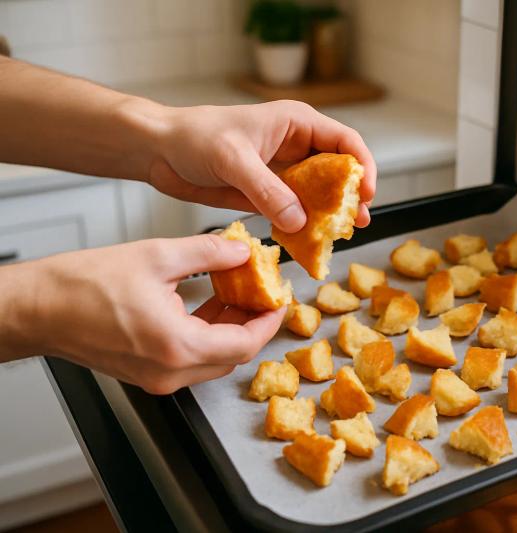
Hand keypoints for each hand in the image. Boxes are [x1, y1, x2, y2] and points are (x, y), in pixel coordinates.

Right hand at [1, 234, 282, 393]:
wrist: (37, 308)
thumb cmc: (81, 286)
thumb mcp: (156, 256)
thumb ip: (208, 252)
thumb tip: (240, 250)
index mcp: (177, 345)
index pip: (245, 344)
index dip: (269, 322)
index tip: (279, 301)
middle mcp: (170, 371)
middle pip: (232, 356)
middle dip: (252, 324)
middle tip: (261, 294)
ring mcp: (157, 378)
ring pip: (213, 360)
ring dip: (229, 330)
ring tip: (235, 295)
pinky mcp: (146, 374)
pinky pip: (190, 360)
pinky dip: (206, 336)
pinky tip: (208, 307)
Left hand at [146, 100, 376, 232]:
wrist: (159, 151)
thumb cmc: (193, 137)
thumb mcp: (232, 159)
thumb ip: (266, 190)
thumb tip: (299, 219)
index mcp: (296, 123)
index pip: (344, 141)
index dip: (362, 166)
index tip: (367, 192)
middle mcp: (296, 147)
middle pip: (338, 170)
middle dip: (351, 195)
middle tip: (358, 221)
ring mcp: (283, 173)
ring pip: (320, 194)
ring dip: (330, 214)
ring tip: (342, 234)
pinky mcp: (269, 195)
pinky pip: (296, 212)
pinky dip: (305, 226)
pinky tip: (310, 240)